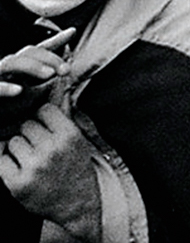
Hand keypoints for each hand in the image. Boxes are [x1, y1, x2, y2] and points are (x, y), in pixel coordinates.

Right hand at [0, 28, 72, 136]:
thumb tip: (65, 71)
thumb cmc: (8, 110)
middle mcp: (8, 68)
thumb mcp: (32, 97)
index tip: (73, 32)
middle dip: (50, 58)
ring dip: (32, 66)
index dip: (55, 40)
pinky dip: (6, 88)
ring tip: (50, 74)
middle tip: (66, 70)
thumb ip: (47, 85)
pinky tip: (19, 90)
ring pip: (11, 62)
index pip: (39, 50)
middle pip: (29, 53)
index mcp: (21, 68)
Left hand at [1, 100, 103, 240]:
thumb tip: (54, 89)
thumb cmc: (76, 168)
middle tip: (39, 147)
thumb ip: (62, 120)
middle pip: (26, 125)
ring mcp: (33, 167)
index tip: (47, 127)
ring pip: (13, 141)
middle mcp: (51, 150)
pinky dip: (8, 162)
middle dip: (30, 134)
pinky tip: (20, 168)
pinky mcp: (17, 183)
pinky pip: (2, 160)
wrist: (77, 203)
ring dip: (19, 148)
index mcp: (69, 136)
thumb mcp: (78, 141)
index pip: (44, 110)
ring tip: (32, 159)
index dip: (43, 118)